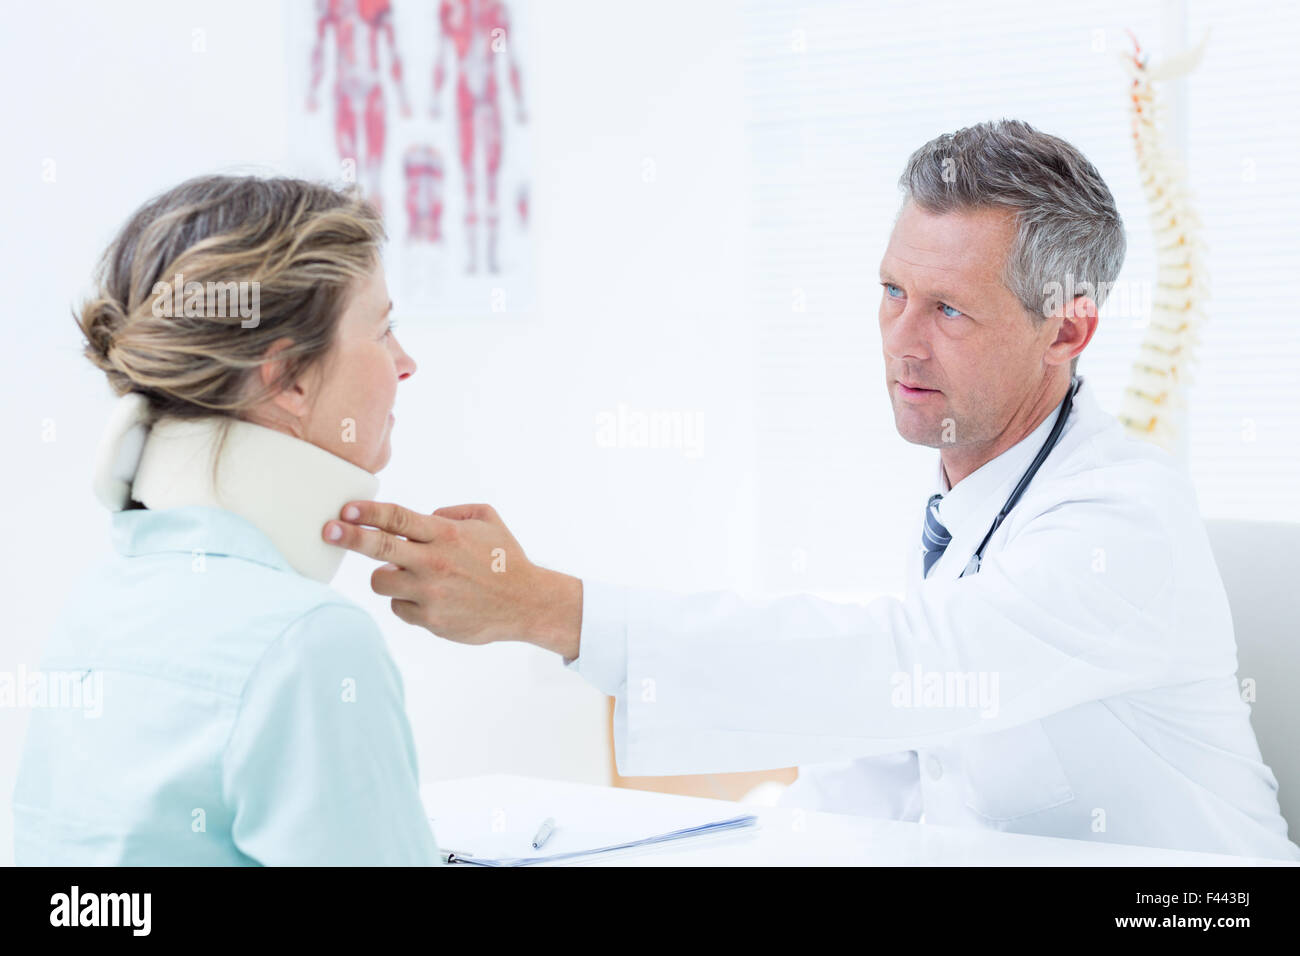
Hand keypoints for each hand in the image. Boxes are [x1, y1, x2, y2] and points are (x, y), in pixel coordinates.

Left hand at [323, 501, 581, 657]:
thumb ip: (453, 512)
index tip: (345, 509)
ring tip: (406, 574)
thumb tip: (424, 516)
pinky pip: (399, 607)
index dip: (368, 513)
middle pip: (379, 548)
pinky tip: (431, 597)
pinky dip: (407, 601)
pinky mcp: (431, 620)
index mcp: (446, 535)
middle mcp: (435, 563)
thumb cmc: (505, 559)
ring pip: (381, 582)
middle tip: (328, 531)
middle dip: (349, 537)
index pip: (397, 519)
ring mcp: (431, 594)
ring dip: (386, 576)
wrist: (526, 603)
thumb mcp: (488, 520)